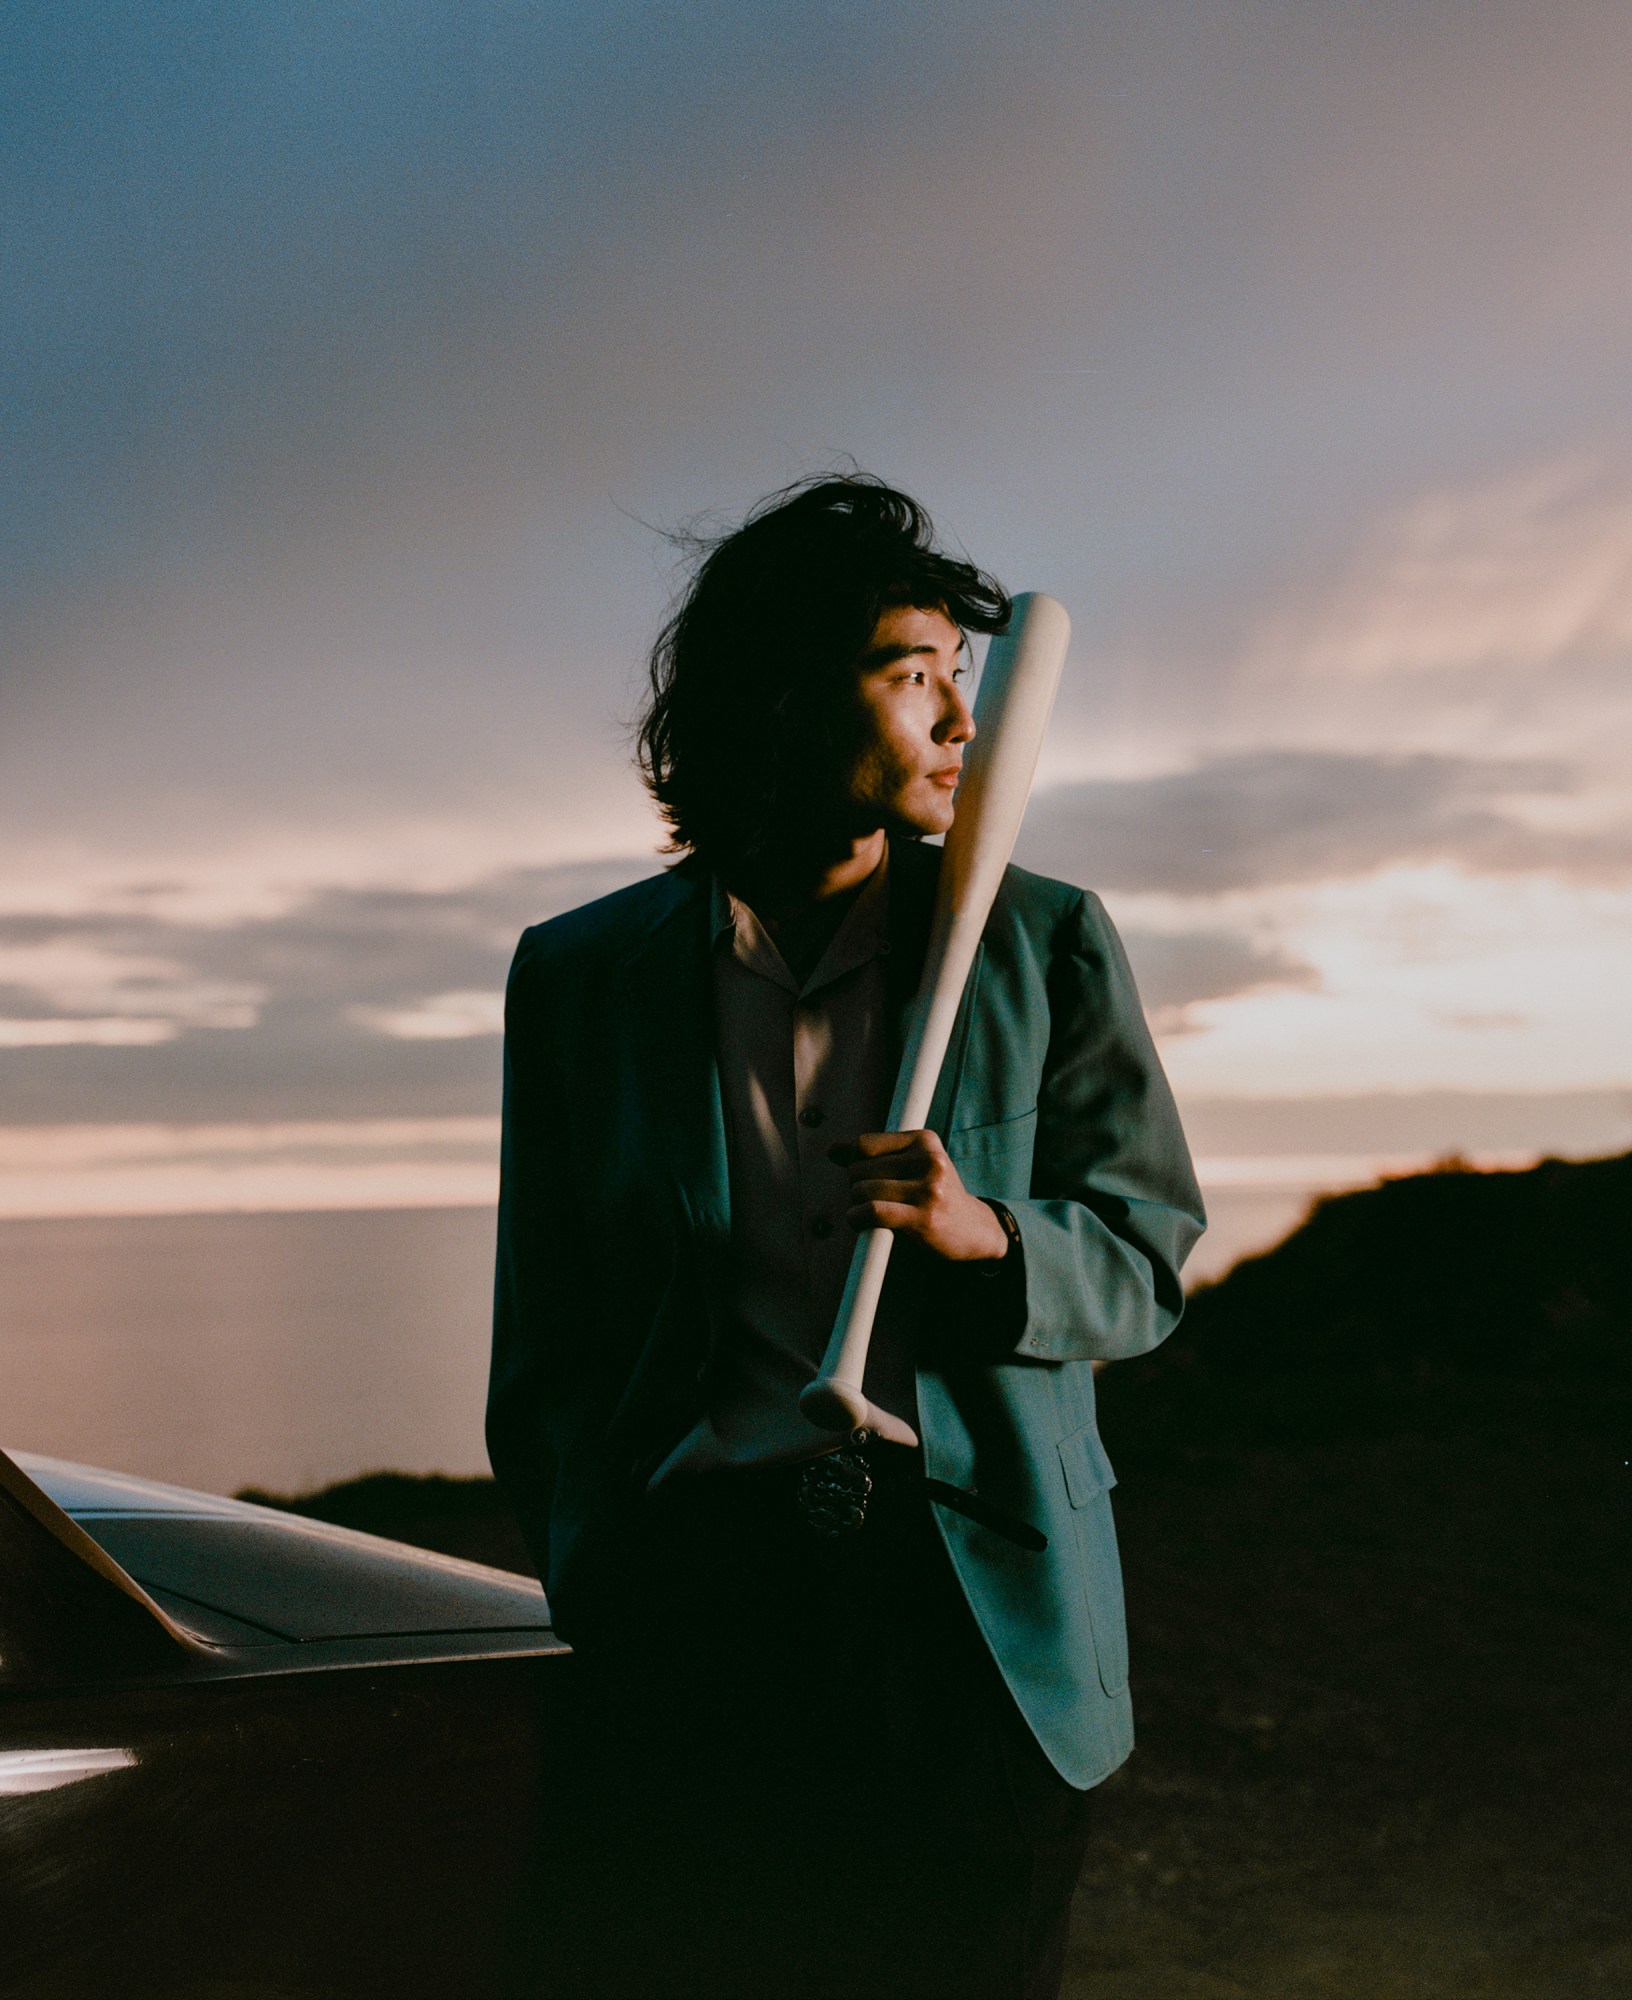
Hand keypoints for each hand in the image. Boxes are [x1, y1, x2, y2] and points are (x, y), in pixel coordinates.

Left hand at [830, 1130, 1009, 1262]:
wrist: (973, 1228)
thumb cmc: (934, 1194)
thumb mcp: (910, 1165)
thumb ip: (872, 1155)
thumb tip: (832, 1150)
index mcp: (924, 1140)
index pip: (864, 1144)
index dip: (854, 1163)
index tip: (865, 1178)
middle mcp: (929, 1159)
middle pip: (859, 1169)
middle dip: (855, 1187)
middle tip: (872, 1199)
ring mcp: (928, 1188)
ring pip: (862, 1190)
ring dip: (855, 1205)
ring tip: (868, 1213)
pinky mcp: (924, 1217)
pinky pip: (871, 1211)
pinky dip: (856, 1218)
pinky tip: (861, 1223)